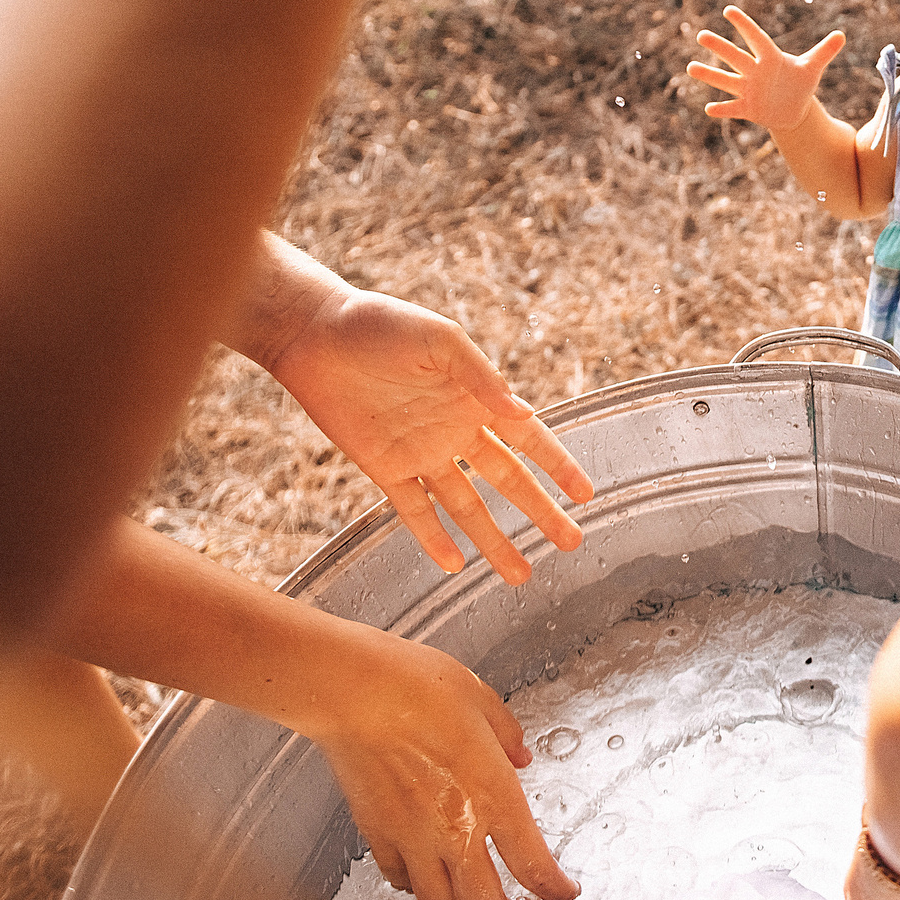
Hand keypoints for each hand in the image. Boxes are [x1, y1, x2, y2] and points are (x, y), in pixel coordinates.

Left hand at [265, 288, 592, 584]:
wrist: (314, 334)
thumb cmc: (381, 324)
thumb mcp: (440, 341)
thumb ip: (482, 378)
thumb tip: (525, 414)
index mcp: (475, 396)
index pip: (529, 438)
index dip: (558, 465)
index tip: (585, 493)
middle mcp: (455, 430)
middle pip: (507, 480)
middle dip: (540, 512)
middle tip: (571, 543)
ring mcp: (420, 453)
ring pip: (467, 506)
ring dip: (493, 540)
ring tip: (520, 575)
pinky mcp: (383, 468)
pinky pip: (414, 510)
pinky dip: (433, 538)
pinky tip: (453, 564)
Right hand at [308, 633, 574, 899]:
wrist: (354, 691)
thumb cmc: (418, 686)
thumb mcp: (481, 699)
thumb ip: (507, 735)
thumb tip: (520, 756)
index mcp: (494, 794)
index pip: (535, 865)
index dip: (555, 891)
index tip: (564, 892)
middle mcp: (455, 828)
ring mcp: (412, 838)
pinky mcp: (377, 835)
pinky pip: (398, 879)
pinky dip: (415, 887)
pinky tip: (423, 875)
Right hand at [688, 7, 845, 133]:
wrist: (793, 109)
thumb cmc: (800, 83)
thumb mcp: (813, 68)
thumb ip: (824, 52)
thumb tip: (842, 34)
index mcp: (770, 58)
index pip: (756, 38)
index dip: (745, 26)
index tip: (728, 10)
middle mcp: (754, 71)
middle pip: (736, 57)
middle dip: (720, 48)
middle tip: (702, 35)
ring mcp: (748, 89)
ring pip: (726, 81)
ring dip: (710, 75)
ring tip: (691, 67)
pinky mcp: (747, 109)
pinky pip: (732, 108)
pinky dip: (722, 110)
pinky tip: (708, 109)